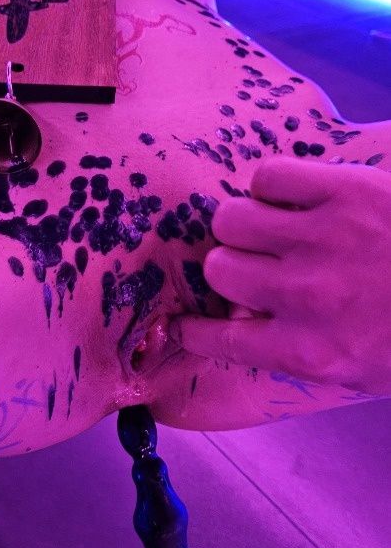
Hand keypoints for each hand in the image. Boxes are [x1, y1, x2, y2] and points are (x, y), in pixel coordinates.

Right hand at [169, 157, 390, 394]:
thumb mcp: (362, 370)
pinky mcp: (344, 189)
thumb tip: (251, 322)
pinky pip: (269, 176)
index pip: (220, 341)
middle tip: (256, 266)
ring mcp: (322, 239)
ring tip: (269, 226)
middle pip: (218, 270)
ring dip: (244, 224)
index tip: (185, 325)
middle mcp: (303, 296)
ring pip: (232, 218)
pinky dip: (272, 185)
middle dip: (231, 270)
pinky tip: (292, 196)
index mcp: (310, 351)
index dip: (194, 332)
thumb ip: (302, 351)